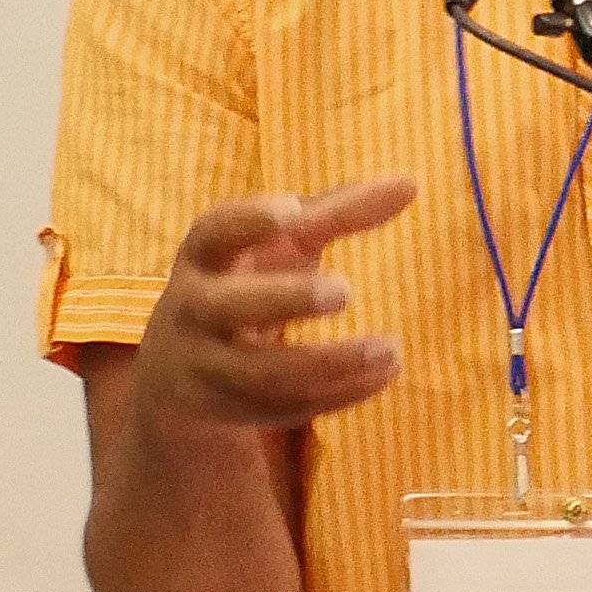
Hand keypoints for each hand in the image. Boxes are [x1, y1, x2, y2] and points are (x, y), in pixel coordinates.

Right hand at [130, 178, 416, 437]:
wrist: (180, 368)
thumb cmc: (248, 278)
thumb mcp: (282, 242)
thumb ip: (341, 212)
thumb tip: (411, 183)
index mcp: (204, 256)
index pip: (214, 233)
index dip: (247, 220)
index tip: (292, 209)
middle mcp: (194, 310)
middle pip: (227, 306)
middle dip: (284, 299)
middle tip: (345, 289)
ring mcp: (206, 366)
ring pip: (261, 374)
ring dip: (329, 363)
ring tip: (391, 349)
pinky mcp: (231, 409)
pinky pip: (284, 407)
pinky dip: (337, 393)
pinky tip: (384, 373)